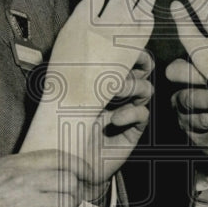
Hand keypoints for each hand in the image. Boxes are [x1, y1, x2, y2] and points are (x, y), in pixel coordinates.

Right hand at [0, 149, 90, 206]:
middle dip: (74, 195)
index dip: (81, 165)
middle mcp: (22, 179)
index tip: (91, 175)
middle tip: (69, 205)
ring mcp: (24, 202)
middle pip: (69, 181)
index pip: (59, 156)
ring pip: (66, 204)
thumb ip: (20, 171)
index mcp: (15, 164)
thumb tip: (49, 175)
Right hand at [22, 0, 155, 156]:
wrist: (73, 97)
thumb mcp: (66, 38)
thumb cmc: (65, 72)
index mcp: (79, 20)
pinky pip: (144, 29)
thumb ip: (81, 21)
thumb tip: (96, 8)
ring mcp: (115, 37)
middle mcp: (99, 25)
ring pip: (135, 11)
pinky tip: (149, 14)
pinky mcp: (129, 51)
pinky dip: (148, 19)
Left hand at [82, 51, 154, 200]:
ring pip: (145, 89)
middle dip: (140, 64)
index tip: (128, 44)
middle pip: (142, 71)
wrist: (67, 162)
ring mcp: (126, 111)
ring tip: (115, 93)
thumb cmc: (62, 126)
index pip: (123, 59)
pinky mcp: (132, 131)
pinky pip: (142, 114)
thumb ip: (78, 74)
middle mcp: (116, 94)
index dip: (130, 50)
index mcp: (102, 80)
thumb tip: (80, 45)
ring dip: (132, 86)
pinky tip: (114, 120)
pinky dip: (131, 113)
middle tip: (133, 65)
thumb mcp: (69, 95)